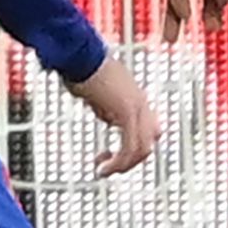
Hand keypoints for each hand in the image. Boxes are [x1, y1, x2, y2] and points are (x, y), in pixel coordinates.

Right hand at [65, 51, 161, 176]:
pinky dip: (117, 162)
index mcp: (136, 97)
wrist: (78, 55)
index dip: (134, 148)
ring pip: (142, 149)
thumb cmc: (81, 68)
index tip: (110, 153)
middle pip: (149, 142)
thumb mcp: (98, 93)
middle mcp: (141, 102)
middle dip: (130, 160)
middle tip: (108, 168)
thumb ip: (107, 107)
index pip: (149, 130)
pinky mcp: (126, 111)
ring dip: (123, 165)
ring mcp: (137, 106)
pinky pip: (128, 146)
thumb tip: (108, 119)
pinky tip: (102, 167)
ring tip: (103, 171)